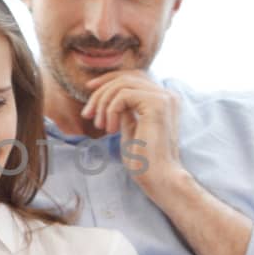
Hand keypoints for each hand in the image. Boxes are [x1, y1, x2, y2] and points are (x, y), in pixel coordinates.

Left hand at [81, 71, 183, 195]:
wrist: (158, 178)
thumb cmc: (144, 160)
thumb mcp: (130, 129)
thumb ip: (124, 111)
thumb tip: (110, 97)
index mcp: (162, 100)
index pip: (133, 77)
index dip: (108, 80)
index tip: (89, 90)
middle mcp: (166, 95)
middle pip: (126, 76)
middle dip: (101, 91)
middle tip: (87, 113)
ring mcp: (164, 97)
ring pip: (122, 84)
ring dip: (103, 103)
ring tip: (99, 125)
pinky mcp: (157, 103)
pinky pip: (123, 95)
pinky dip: (110, 110)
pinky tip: (111, 130)